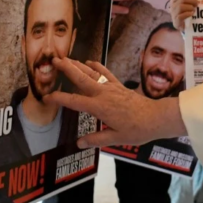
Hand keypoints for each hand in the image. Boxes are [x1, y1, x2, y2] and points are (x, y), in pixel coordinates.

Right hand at [45, 58, 185, 146]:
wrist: (156, 118)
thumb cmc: (137, 130)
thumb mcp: (115, 138)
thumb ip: (96, 140)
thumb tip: (79, 143)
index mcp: (99, 107)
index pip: (73, 101)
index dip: (58, 98)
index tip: (46, 97)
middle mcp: (103, 94)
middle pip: (80, 78)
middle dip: (66, 69)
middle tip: (54, 60)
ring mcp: (111, 87)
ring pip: (91, 73)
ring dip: (77, 65)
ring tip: (66, 58)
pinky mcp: (119, 86)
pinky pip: (105, 73)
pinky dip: (96, 66)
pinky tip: (89, 62)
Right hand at [169, 0, 202, 30]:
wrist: (187, 24)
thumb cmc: (188, 9)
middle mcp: (172, 5)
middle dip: (192, 0)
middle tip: (197, 3)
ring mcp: (173, 14)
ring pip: (181, 7)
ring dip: (190, 7)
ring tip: (194, 9)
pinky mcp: (176, 22)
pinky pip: (181, 16)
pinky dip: (188, 14)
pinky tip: (192, 14)